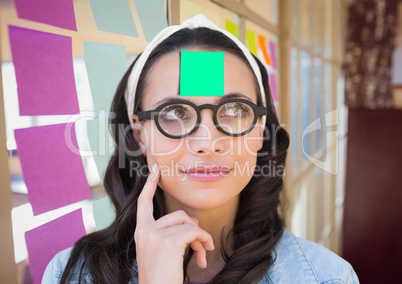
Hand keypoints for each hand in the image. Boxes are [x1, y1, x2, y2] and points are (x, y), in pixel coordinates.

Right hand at [134, 163, 214, 283]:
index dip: (149, 185)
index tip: (156, 170)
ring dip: (200, 238)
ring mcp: (155, 236)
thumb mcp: (161, 252)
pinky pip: (194, 232)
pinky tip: (203, 257)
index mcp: (141, 232)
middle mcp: (145, 231)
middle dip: (194, 230)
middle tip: (201, 247)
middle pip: (178, 215)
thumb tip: (193, 223)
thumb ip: (170, 234)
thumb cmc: (161, 277)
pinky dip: (204, 241)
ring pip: (188, 223)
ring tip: (202, 255)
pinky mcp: (168, 242)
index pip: (143, 203)